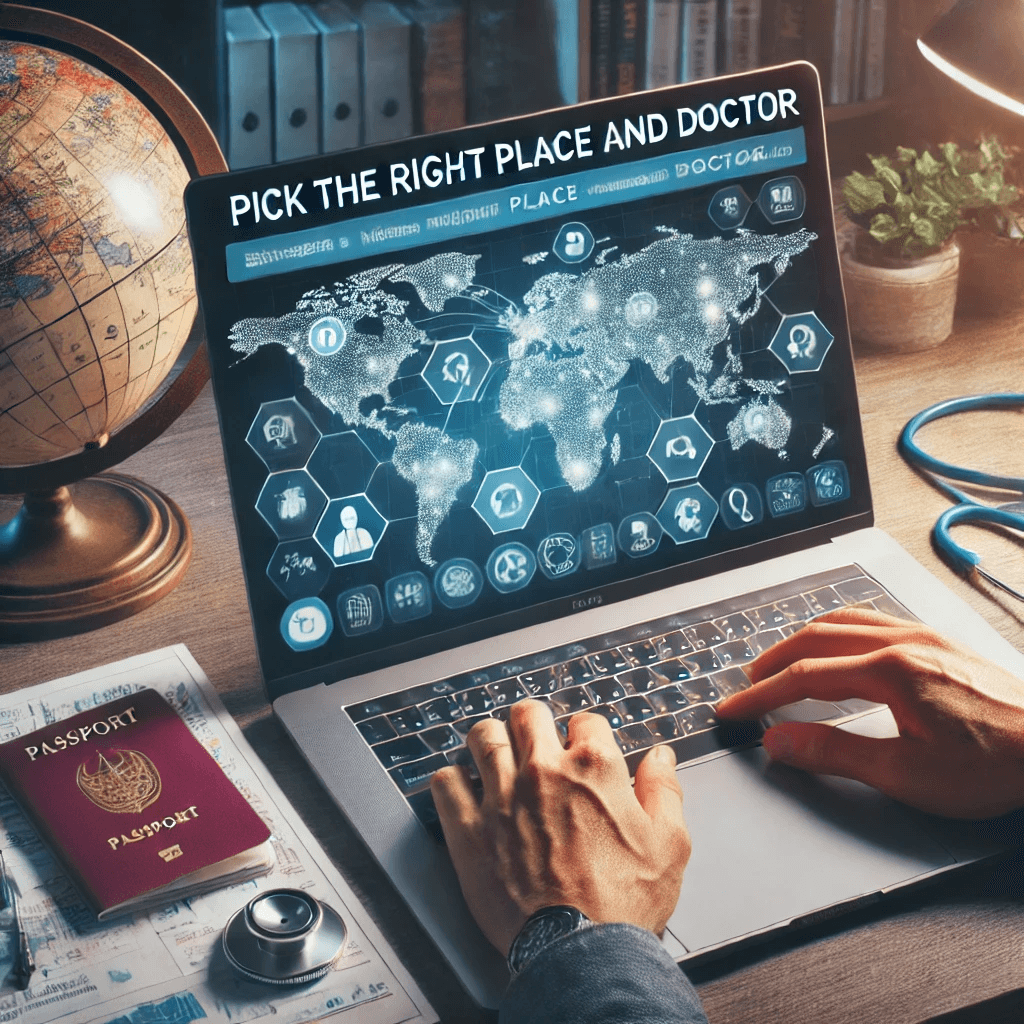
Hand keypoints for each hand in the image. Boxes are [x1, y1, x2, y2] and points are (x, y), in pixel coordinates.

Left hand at [430, 700, 689, 955]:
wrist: (582, 951)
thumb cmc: (624, 903)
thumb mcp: (669, 844)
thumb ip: (663, 791)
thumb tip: (660, 758)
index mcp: (593, 767)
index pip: (584, 721)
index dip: (585, 733)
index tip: (581, 748)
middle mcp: (543, 771)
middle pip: (527, 714)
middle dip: (533, 723)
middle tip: (534, 740)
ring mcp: (502, 797)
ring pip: (483, 737)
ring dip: (491, 741)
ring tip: (495, 754)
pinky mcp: (470, 829)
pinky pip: (446, 784)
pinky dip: (452, 781)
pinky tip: (462, 789)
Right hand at [716, 607, 1023, 818]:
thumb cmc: (996, 764)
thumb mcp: (907, 774)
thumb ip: (835, 753)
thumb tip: (781, 741)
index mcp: (890, 670)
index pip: (805, 678)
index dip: (761, 695)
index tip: (733, 709)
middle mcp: (903, 641)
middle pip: (816, 637)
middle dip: (774, 660)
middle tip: (748, 684)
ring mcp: (923, 635)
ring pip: (844, 620)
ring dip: (803, 639)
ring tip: (781, 661)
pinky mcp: (939, 641)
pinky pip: (872, 619)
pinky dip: (836, 630)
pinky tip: (838, 646)